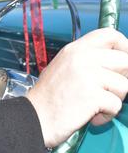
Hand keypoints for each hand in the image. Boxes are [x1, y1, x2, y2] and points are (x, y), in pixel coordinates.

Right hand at [25, 27, 127, 147]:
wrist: (34, 117)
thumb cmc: (49, 97)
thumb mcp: (64, 66)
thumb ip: (87, 60)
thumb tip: (118, 62)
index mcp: (75, 49)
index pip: (109, 35)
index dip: (124, 47)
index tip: (123, 62)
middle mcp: (81, 58)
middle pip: (124, 60)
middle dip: (123, 78)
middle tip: (108, 90)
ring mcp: (88, 75)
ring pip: (124, 85)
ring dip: (113, 99)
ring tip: (94, 105)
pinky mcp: (93, 96)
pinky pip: (116, 105)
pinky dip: (106, 115)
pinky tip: (90, 115)